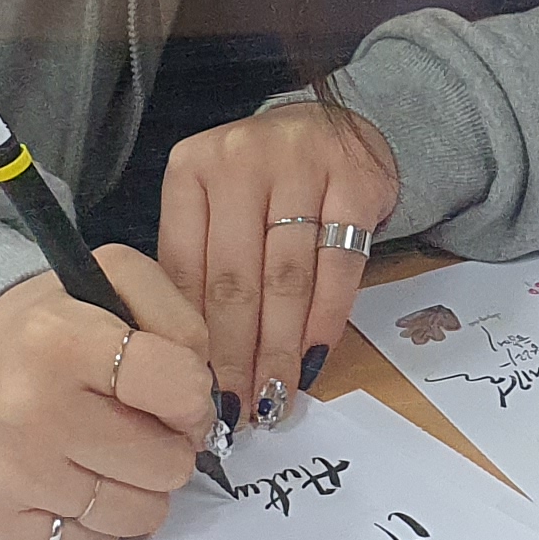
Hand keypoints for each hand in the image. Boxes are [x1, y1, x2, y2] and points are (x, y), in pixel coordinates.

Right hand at [0, 260, 220, 539]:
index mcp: (60, 339)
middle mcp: (28, 409)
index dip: (193, 396)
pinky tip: (76, 478)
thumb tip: (204, 403)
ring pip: (140, 514)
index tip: (176, 393)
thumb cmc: (51, 328)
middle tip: (136, 423)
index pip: (180, 389)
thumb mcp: (117, 282)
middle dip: (167, 444)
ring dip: (138, 486)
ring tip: (107, 451)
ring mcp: (9, 472)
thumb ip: (180, 324)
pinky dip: (99, 518)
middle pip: (169, 464)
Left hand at [160, 101, 399, 440]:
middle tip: (237, 412)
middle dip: (236, 356)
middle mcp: (239, 161)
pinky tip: (313, 358)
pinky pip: (339, 266)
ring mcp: (300, 165)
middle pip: (234, 280)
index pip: (185, 269)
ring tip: (275, 398)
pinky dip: (326, 320)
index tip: (194, 391)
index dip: (191, 338)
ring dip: (280, 348)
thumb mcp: (216, 208)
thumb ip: (201, 265)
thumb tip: (190, 362)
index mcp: (191, 170)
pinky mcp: (354, 180)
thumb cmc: (265, 183)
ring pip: (285, 279)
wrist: (335, 127)